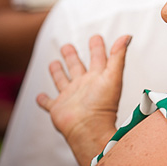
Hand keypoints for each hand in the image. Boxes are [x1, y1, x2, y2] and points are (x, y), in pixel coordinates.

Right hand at [37, 35, 131, 151]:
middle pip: (77, 67)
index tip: (96, 37)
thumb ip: (118, 55)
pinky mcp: (58, 109)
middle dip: (72, 57)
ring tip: (54, 63)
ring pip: (62, 81)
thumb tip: (127, 36)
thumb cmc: (103, 104)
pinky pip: (48, 103)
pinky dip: (43, 100)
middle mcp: (84, 86)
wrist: (89, 129)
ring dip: (57, 72)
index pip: (98, 58)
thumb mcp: (113, 75)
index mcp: (97, 78)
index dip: (97, 47)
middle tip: (67, 46)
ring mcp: (70, 97)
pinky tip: (39, 96)